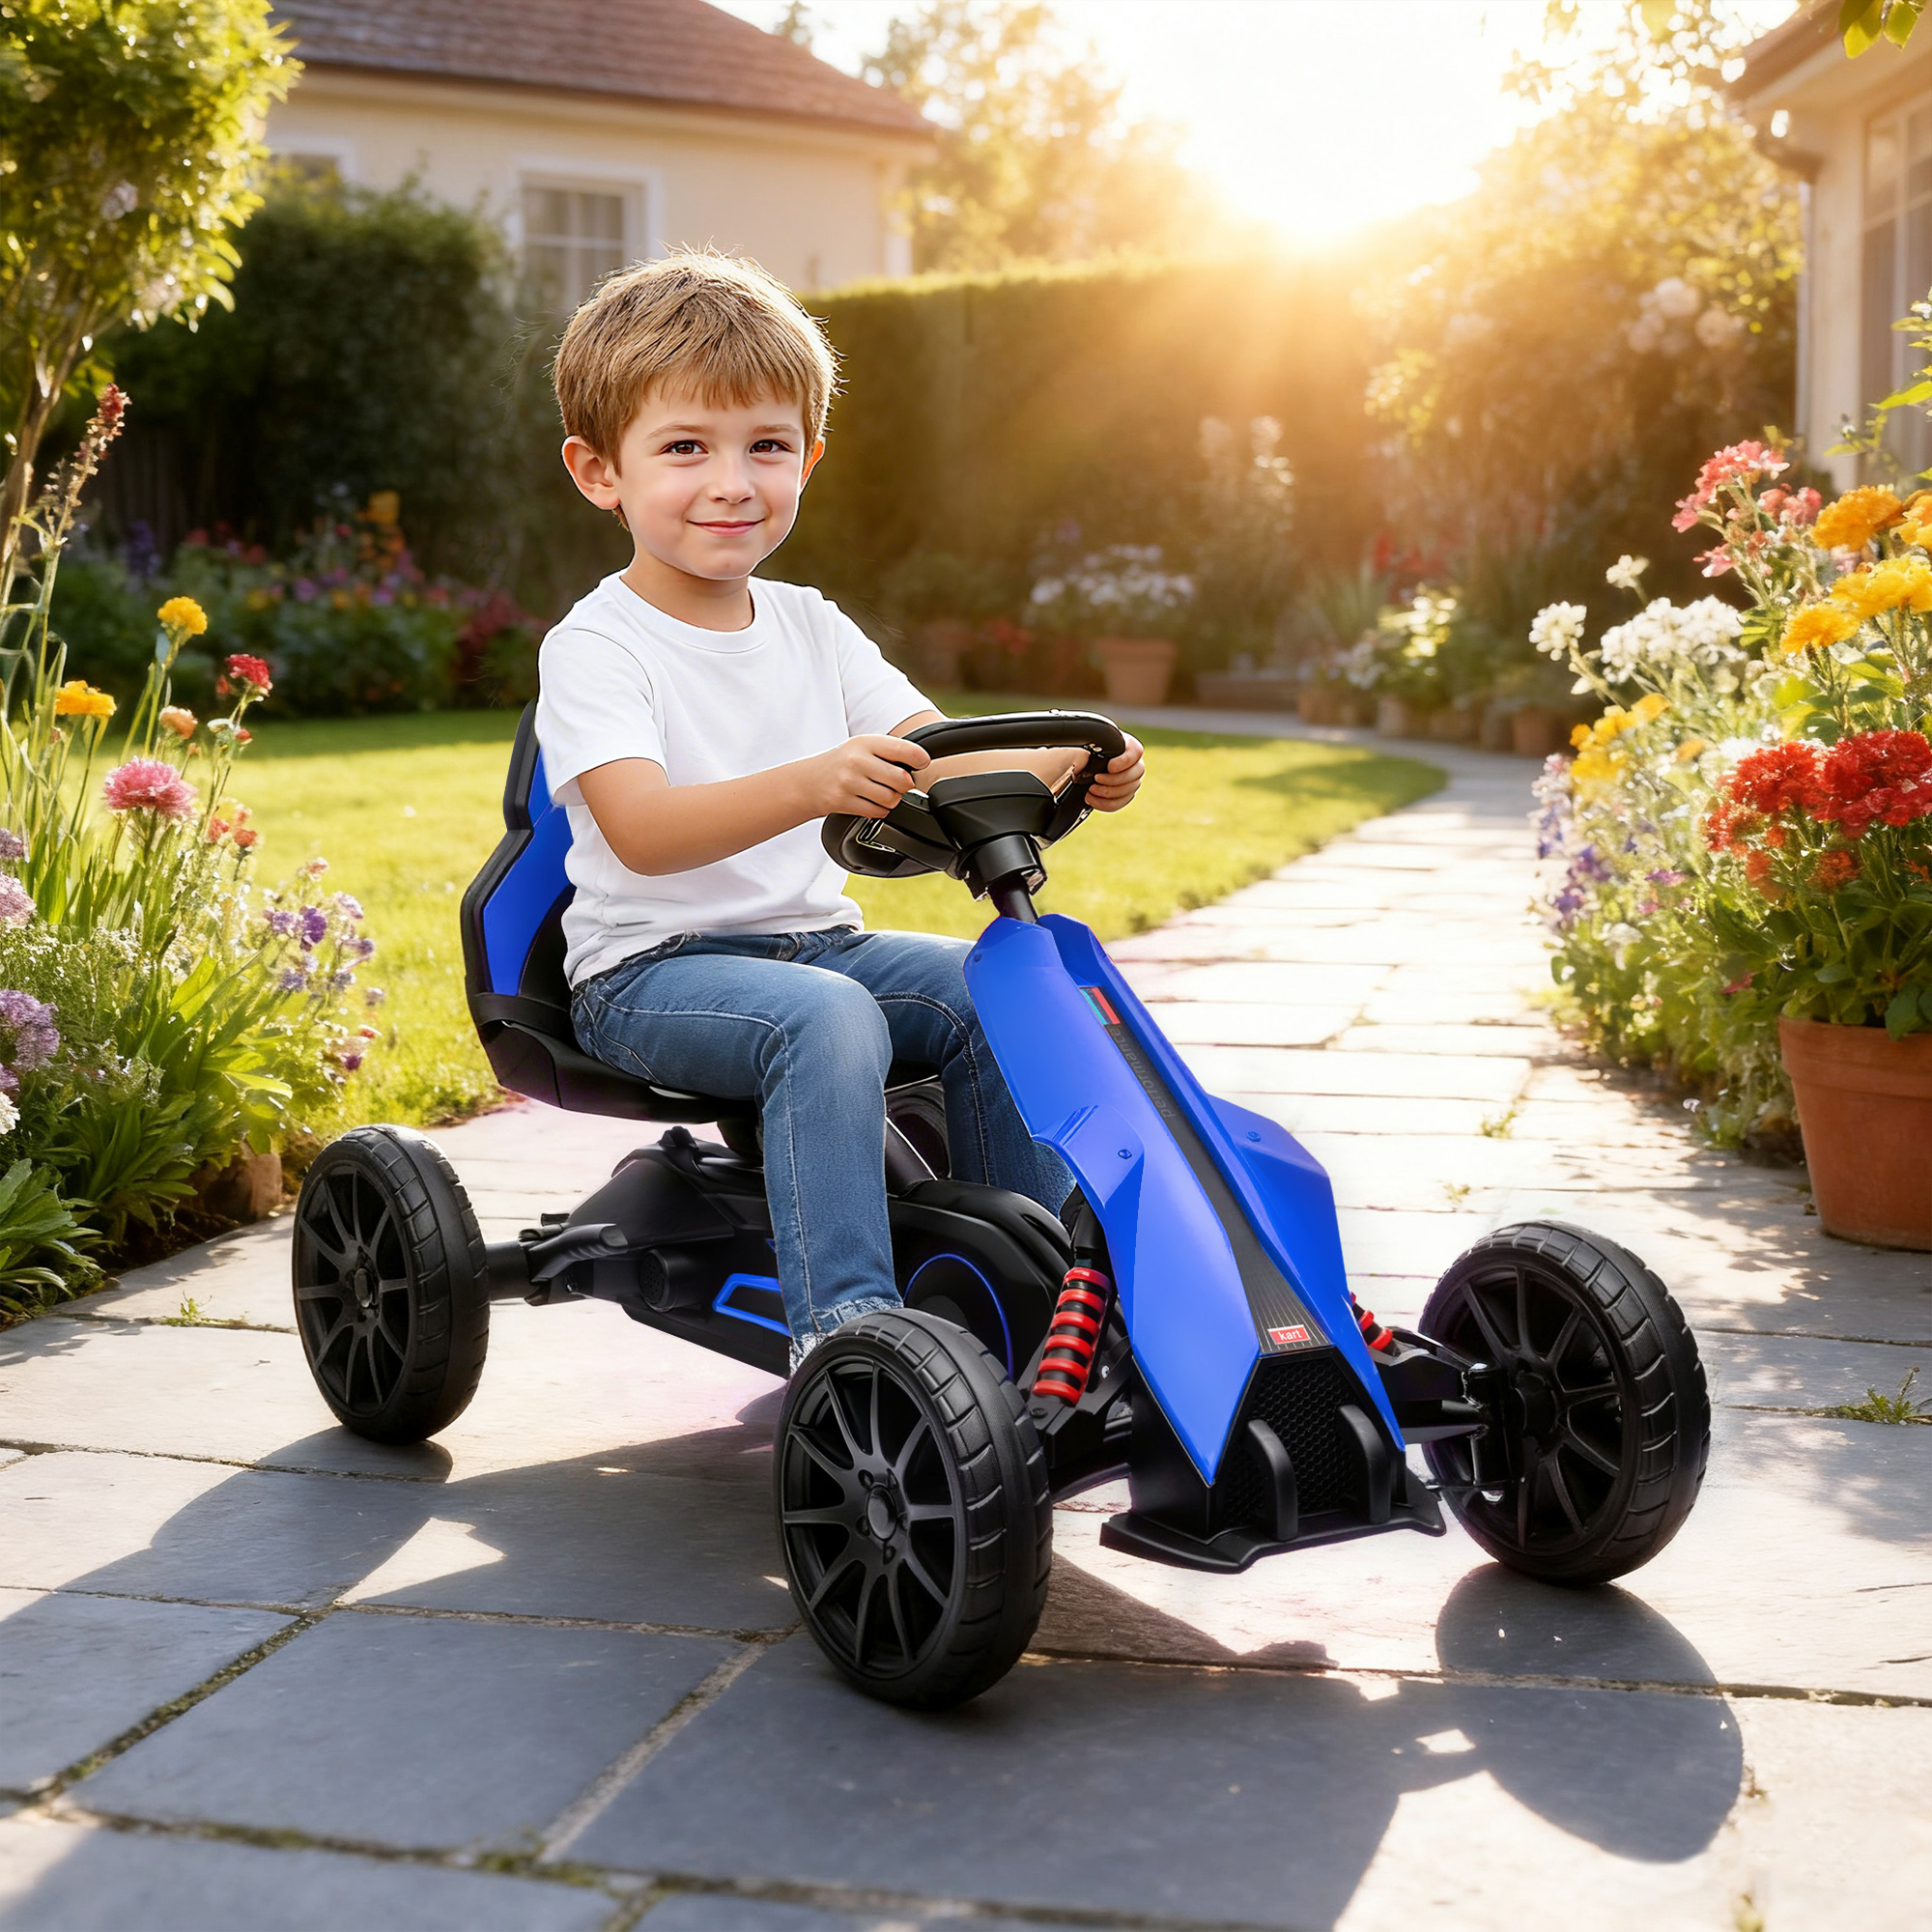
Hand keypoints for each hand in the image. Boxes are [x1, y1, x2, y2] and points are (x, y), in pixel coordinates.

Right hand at [802, 734, 928, 818]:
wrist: (809, 781)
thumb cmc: (841, 763)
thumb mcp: (862, 747)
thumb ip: (889, 751)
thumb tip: (920, 762)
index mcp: (865, 743)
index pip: (904, 749)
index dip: (920, 759)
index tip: (921, 763)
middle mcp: (856, 761)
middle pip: (902, 779)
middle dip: (905, 785)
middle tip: (897, 783)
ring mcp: (849, 782)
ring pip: (891, 799)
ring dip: (892, 799)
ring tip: (881, 792)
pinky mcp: (843, 801)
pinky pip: (878, 812)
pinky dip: (880, 810)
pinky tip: (870, 801)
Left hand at [1087, 734, 1143, 812]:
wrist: (1077, 764)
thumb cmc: (1084, 750)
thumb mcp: (1088, 743)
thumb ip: (1094, 742)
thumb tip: (1088, 746)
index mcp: (1127, 745)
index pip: (1136, 751)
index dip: (1124, 761)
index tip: (1110, 767)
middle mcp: (1133, 762)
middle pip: (1136, 773)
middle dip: (1114, 780)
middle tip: (1096, 779)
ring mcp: (1131, 779)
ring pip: (1129, 790)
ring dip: (1108, 793)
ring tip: (1091, 790)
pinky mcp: (1124, 794)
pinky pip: (1120, 803)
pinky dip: (1105, 804)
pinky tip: (1092, 799)